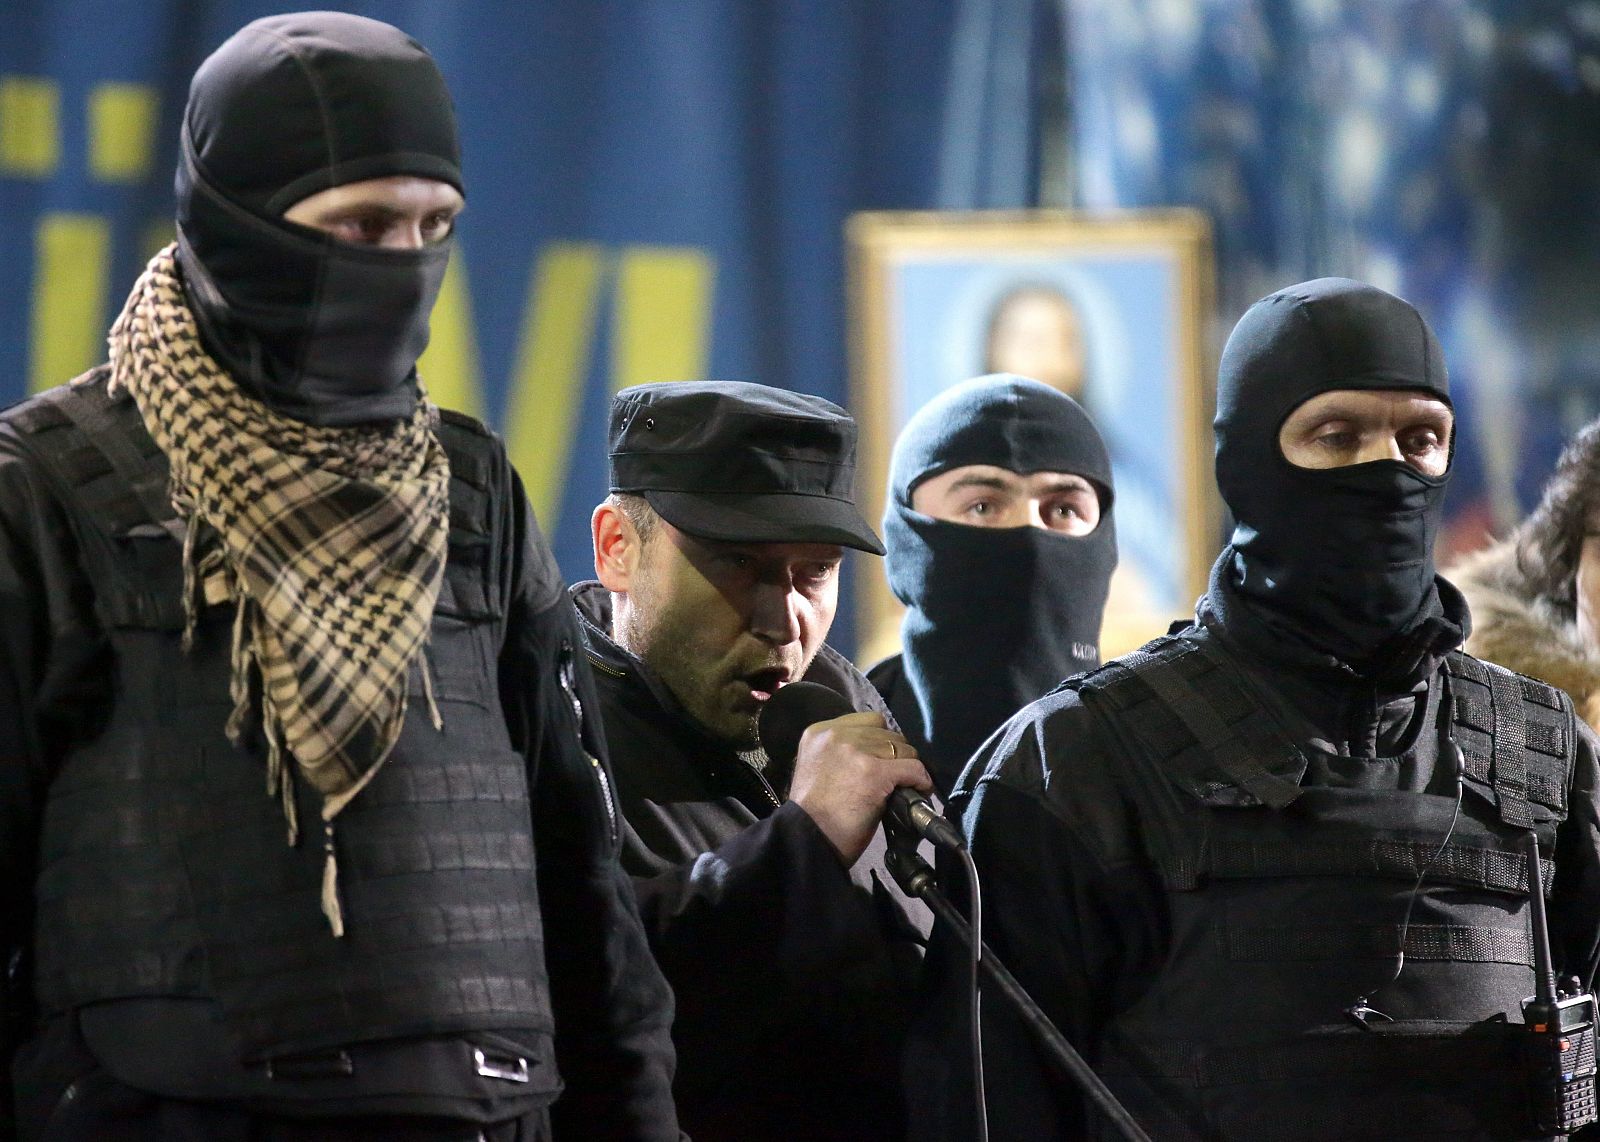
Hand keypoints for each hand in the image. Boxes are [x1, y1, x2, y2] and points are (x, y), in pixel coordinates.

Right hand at [786, 711, 931, 865]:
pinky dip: (920, 780)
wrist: (808, 840)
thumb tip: (878, 752)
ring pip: (903, 749)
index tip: (882, 759)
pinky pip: (913, 768)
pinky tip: (920, 790)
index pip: (868, 721)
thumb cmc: (813, 813)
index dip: (880, 741)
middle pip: (887, 733)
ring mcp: (856, 752)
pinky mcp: (875, 773)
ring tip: (903, 786)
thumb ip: (842, 752)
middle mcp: (837, 735)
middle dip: (894, 755)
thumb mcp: (818, 766)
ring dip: (906, 767)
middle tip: (893, 776)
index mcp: (820, 731)